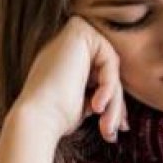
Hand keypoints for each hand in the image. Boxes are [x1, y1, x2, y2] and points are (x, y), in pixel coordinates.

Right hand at [12, 16, 127, 143]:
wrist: (38, 119)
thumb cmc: (57, 117)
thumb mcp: (87, 104)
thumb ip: (104, 95)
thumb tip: (124, 117)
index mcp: (65, 59)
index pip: (102, 74)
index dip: (112, 101)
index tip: (112, 128)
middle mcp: (66, 45)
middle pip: (108, 70)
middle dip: (115, 103)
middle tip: (111, 130)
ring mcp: (70, 37)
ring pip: (111, 67)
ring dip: (114, 100)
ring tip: (106, 126)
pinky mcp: (77, 32)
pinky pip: (110, 59)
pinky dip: (108, 86)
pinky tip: (96, 106)